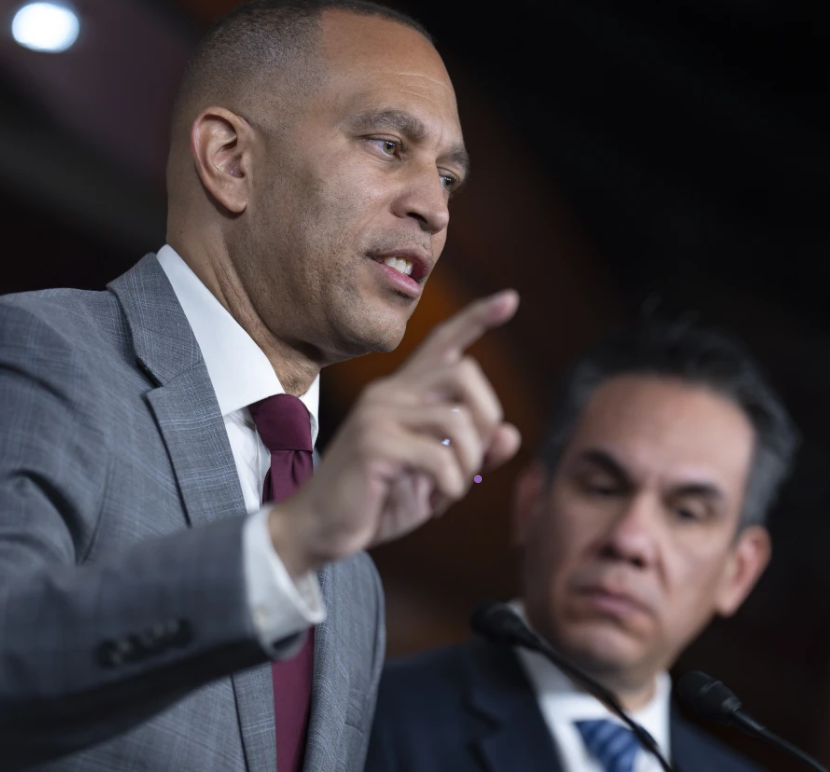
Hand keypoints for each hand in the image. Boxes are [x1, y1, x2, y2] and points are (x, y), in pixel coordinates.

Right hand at [269, 290, 521, 576]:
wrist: (318, 530)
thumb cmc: (377, 501)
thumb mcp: (434, 478)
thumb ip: (472, 454)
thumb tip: (511, 434)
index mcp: (402, 394)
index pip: (443, 342)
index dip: (477, 319)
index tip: (511, 299)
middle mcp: (389, 394)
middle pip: (464, 372)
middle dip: (488, 414)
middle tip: (479, 456)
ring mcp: (378, 416)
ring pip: (457, 419)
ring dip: (469, 462)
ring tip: (453, 488)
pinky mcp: (373, 445)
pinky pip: (439, 457)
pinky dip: (452, 484)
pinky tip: (439, 501)